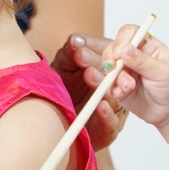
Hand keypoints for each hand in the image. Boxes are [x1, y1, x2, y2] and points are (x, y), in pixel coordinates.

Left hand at [49, 32, 126, 151]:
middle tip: (82, 57)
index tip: (79, 45)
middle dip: (99, 64)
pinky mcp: (109, 129)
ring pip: (114, 96)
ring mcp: (113, 108)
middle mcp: (113, 87)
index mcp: (105, 69)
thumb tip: (75, 39)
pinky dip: (106, 113)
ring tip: (90, 75)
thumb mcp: (61, 70)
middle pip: (114, 73)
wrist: (54, 128)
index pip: (108, 54)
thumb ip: (69, 54)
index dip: (96, 48)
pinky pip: (112, 122)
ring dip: (103, 85)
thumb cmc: (60, 94)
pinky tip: (100, 106)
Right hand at [94, 24, 168, 127]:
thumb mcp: (162, 72)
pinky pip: (108, 84)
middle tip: (114, 69)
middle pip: (113, 49)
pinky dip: (112, 89)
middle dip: (112, 59)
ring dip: (115, 78)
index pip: (130, 33)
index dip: (122, 39)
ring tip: (128, 88)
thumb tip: (125, 48)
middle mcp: (133, 56)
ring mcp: (124, 71)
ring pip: (109, 67)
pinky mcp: (118, 86)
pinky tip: (122, 94)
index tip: (120, 52)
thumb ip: (142, 61)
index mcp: (147, 46)